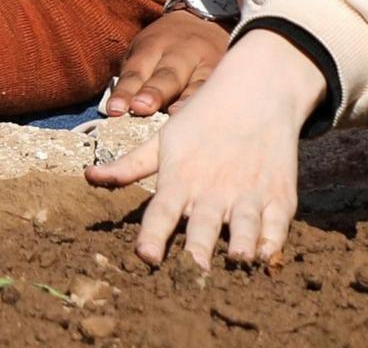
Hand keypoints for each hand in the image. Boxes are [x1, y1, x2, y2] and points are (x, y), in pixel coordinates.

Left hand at [91, 24, 325, 267]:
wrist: (259, 91)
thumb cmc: (204, 118)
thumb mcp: (163, 139)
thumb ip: (129, 166)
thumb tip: (88, 177)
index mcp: (180, 178)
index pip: (161, 212)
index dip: (153, 235)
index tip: (146, 257)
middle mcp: (213, 189)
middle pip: (202, 226)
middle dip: (197, 251)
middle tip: (192, 275)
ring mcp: (248, 193)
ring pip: (242, 226)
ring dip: (239, 245)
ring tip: (235, 261)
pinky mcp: (279, 197)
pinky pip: (277, 226)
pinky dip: (272, 242)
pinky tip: (266, 256)